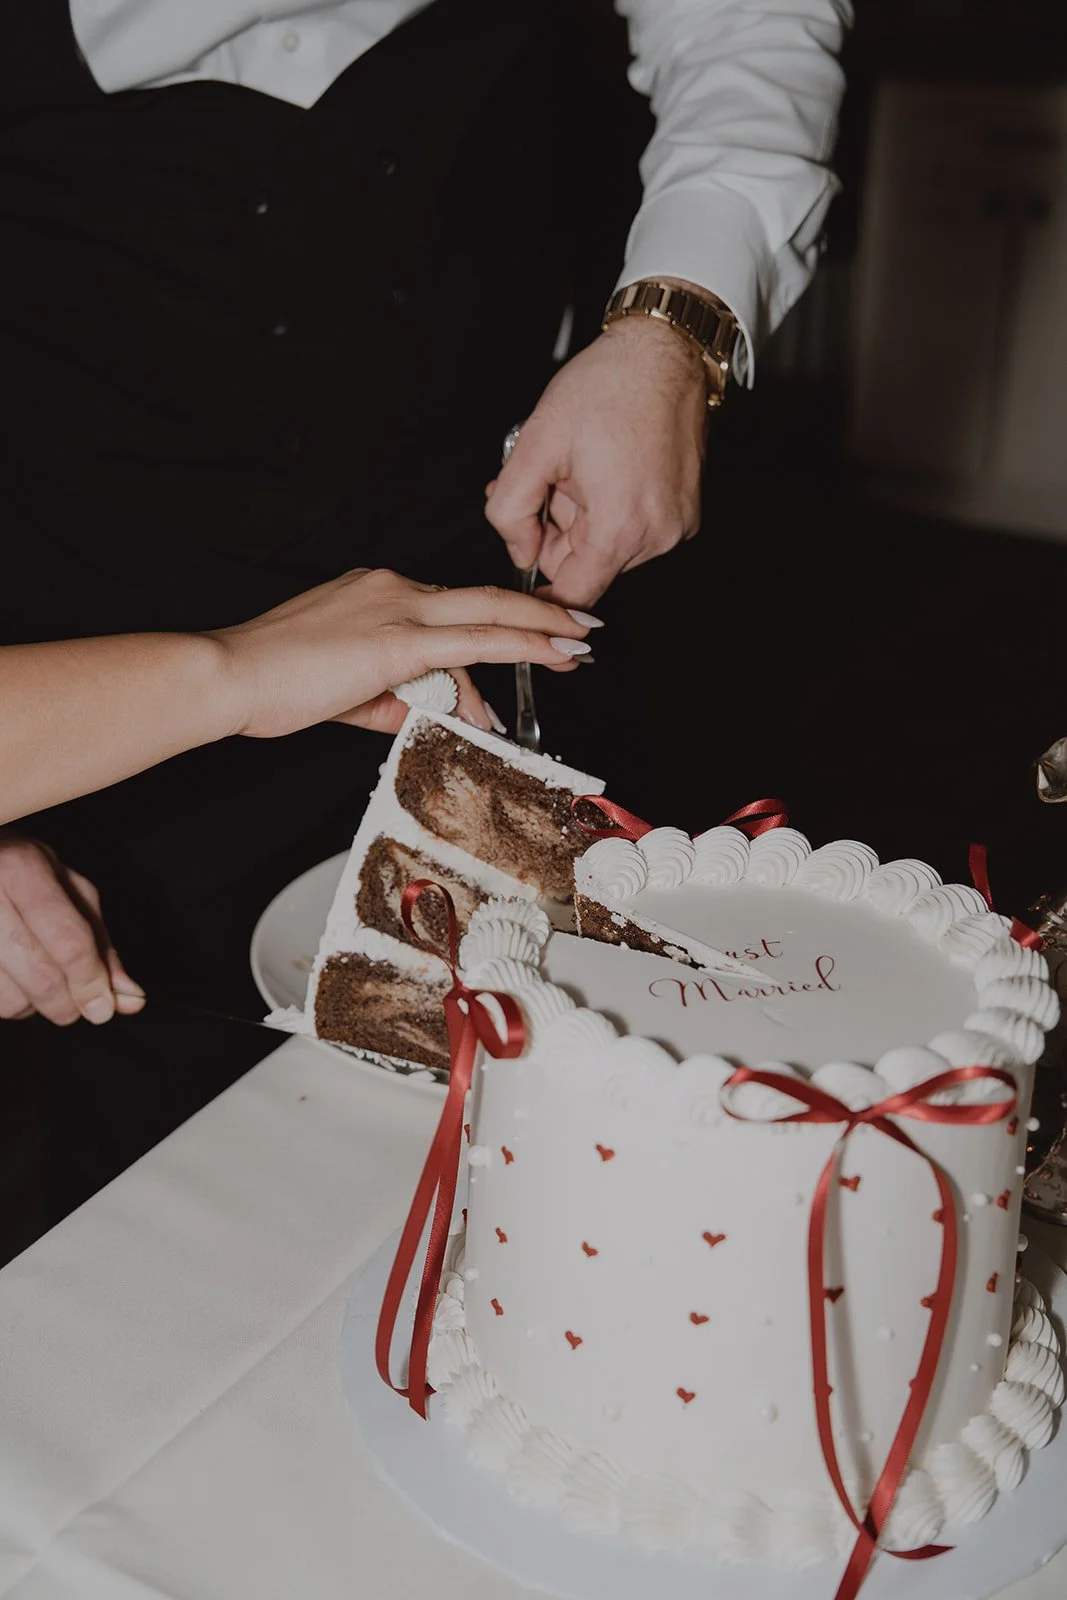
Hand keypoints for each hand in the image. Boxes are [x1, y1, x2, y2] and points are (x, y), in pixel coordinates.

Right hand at [0, 834, 144, 1025]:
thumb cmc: (21, 875)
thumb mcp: (67, 891)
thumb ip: (100, 944)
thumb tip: (132, 999)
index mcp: (21, 868)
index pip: (68, 941)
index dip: (91, 981)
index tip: (104, 1008)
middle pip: (40, 975)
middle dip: (68, 1004)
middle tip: (79, 1008)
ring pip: (8, 1000)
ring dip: (33, 1007)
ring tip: (36, 980)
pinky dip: (7, 1005)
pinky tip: (11, 980)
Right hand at [211, 567, 596, 739]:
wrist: (231, 676)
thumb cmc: (272, 683)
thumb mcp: (349, 693)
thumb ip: (401, 700)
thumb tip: (446, 716)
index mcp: (376, 592)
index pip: (447, 612)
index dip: (493, 626)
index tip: (525, 632)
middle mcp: (392, 588)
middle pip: (482, 598)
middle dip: (538, 611)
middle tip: (581, 623)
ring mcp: (398, 608)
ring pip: (488, 615)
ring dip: (538, 634)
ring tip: (576, 649)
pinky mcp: (400, 639)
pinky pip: (477, 641)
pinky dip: (520, 647)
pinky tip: (552, 655)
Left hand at [484, 312, 708, 605]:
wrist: (663, 351)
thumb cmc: (607, 387)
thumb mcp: (535, 444)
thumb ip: (510, 510)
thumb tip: (518, 550)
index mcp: (619, 527)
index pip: (574, 595)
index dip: (542, 591)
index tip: (527, 573)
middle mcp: (656, 535)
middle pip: (588, 566)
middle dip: (561, 531)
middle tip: (554, 480)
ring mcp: (676, 525)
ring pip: (609, 547)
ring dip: (586, 517)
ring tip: (585, 466)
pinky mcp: (685, 512)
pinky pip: (635, 528)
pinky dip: (613, 508)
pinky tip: (609, 467)